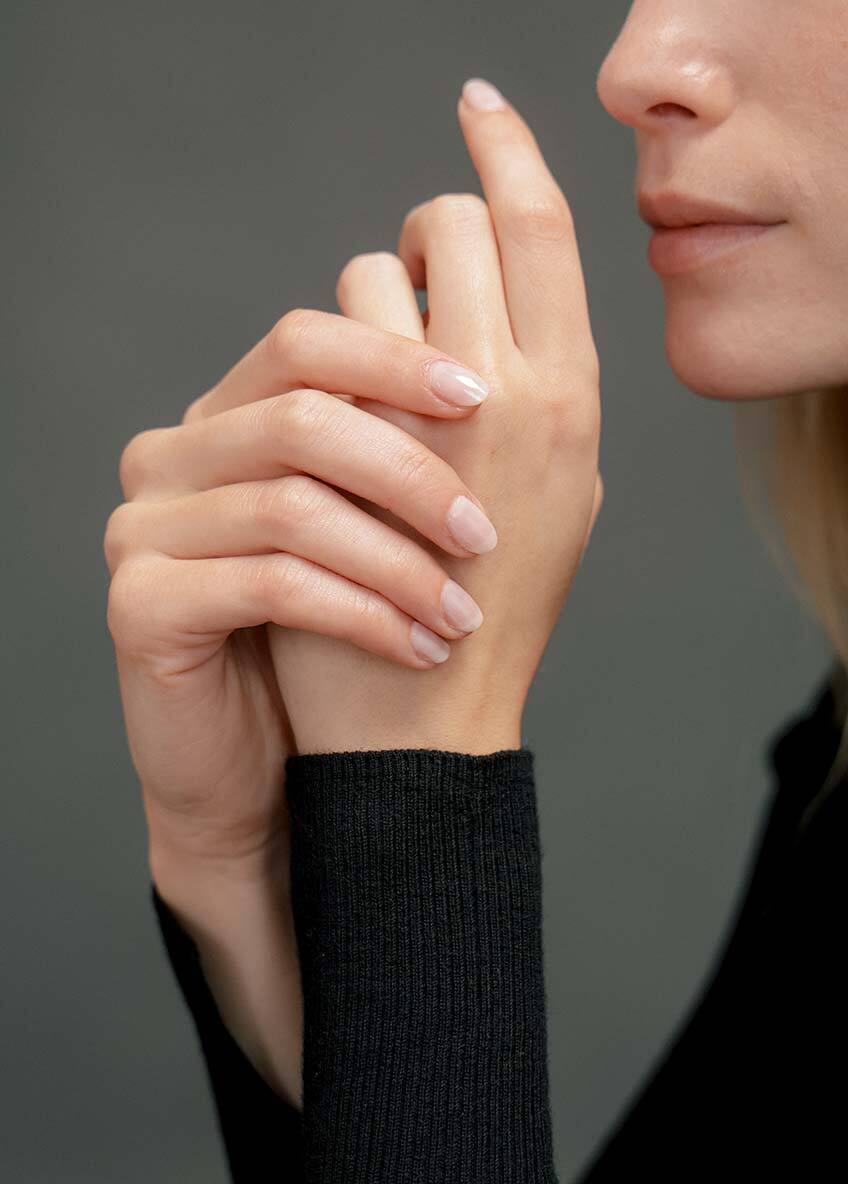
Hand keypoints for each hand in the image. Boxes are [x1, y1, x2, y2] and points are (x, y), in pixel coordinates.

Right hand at [104, 310, 497, 1103]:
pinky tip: (418, 647)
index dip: (394, 357)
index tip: (481, 397)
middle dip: (411, 475)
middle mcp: (173, 458)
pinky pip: (270, 585)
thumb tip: (487, 370)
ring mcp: (144, 527)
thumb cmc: (332, 642)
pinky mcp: (139, 603)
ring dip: (398, 564)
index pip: (303, 343)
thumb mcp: (368, 532)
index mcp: (226, 420)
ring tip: (461, 615)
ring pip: (291, 507)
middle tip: (485, 536)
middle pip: (299, 419)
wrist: (266, 763)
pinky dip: (361, 615)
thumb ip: (394, 449)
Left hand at [269, 77, 603, 754]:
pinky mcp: (350, 447)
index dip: (510, 154)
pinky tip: (322, 422)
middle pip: (458, 223)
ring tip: (363, 384)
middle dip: (423, 232)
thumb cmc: (490, 606)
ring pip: (369, 273)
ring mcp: (429, 415)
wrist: (434, 715)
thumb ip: (533, 403)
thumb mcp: (553, 500)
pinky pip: (316, 341)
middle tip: (408, 278)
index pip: (548, 229)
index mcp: (577, 396)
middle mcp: (520, 387)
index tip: (480, 111)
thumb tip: (482, 322)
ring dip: (357, 306)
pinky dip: (317, 359)